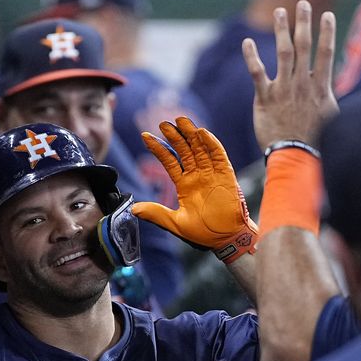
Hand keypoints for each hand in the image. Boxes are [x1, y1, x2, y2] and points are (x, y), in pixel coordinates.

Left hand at [132, 117, 257, 262]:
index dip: (158, 148)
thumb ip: (156, 214)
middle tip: (164, 123)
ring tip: (181, 120)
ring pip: (200, 149)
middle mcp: (197, 176)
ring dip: (192, 134)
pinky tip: (202, 133)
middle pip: (185, 150)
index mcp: (184, 185)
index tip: (145, 136)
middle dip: (175, 136)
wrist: (225, 240)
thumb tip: (133, 209)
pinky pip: (218, 156)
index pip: (169, 161)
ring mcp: (212, 174)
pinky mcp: (226, 175)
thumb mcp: (175, 223)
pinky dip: (211, 144)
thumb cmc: (202, 233)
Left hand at [242, 1, 337, 149]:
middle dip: (304, 22)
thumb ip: (328, 99)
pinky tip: (247, 42)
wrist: (296, 155)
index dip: (326, 32)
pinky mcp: (265, 98)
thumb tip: (332, 93)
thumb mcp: (331, 118)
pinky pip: (257, 72)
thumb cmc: (315, 140)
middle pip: (304, 45)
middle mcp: (303, 83)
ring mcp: (283, 89)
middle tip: (302, 4)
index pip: (326, 53)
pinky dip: (252, 56)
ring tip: (279, 12)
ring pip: (283, 52)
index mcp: (320, 86)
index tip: (326, 16)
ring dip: (282, 30)